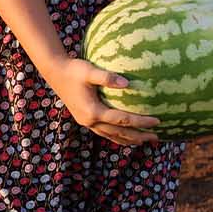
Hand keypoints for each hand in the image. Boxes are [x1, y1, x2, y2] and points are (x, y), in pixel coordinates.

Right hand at [44, 56, 160, 145]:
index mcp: (93, 112)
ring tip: (145, 141)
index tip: (157, 121)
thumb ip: (107, 77)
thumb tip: (127, 83)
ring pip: (112, 136)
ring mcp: (87, 123)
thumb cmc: (74, 70)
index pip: (123, 120)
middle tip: (157, 137)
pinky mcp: (85, 120)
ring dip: (129, 139)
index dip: (141, 122)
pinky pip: (105, 133)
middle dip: (139, 136)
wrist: (55, 73)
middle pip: (119, 133)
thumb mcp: (90, 71)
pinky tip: (126, 136)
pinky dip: (117, 136)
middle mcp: (90, 121)